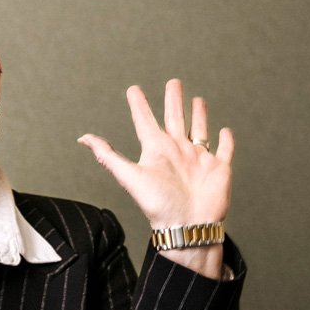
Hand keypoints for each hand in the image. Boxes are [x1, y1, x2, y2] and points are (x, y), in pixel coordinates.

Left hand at [77, 79, 233, 228]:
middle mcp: (177, 152)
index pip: (145, 121)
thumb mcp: (130, 177)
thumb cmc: (158, 205)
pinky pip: (224, 150)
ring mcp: (198, 159)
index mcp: (156, 151)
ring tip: (197, 99)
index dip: (139, 105)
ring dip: (199, 114)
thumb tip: (83, 139)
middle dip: (174, 100)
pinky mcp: (219, 168)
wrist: (187, 227)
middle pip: (175, 118)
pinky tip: (225, 131)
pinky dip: (226, 140)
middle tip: (173, 82)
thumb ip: (108, 156)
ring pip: (199, 129)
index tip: (133, 90)